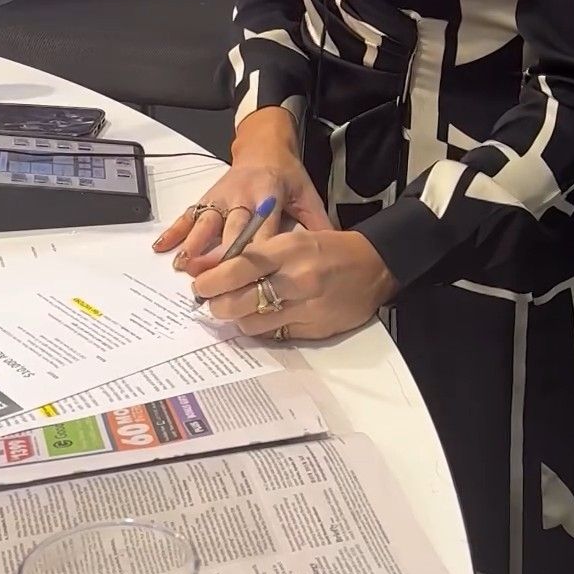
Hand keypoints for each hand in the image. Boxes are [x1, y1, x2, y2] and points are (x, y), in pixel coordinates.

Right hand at [152, 154, 329, 272]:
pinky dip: (174, 231)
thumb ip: (317, 222)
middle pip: (231, 229)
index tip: (251, 279)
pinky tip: (161, 248)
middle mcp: (243, 196)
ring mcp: (222, 196)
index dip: (257, 253)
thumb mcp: (307, 194)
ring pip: (206, 222)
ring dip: (193, 245)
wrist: (263, 145)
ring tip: (183, 268)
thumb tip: (334, 251)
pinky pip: (188, 214)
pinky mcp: (207, 196)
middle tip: (210, 283)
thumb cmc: (287, 176)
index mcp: (270, 195)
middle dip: (220, 256)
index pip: (264, 228)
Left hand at [189, 228, 398, 340]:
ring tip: (237, 308)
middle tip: (212, 300)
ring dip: (237, 318)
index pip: (240, 266)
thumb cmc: (329, 249)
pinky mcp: (312, 330)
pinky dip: (262, 327)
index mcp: (290, 249)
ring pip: (251, 324)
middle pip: (238, 301)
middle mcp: (297, 279)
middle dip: (217, 304)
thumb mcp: (294, 238)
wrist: (374, 268)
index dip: (213, 278)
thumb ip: (257, 253)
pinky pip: (273, 335)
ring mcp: (305, 308)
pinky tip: (264, 316)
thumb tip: (213, 268)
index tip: (199, 284)